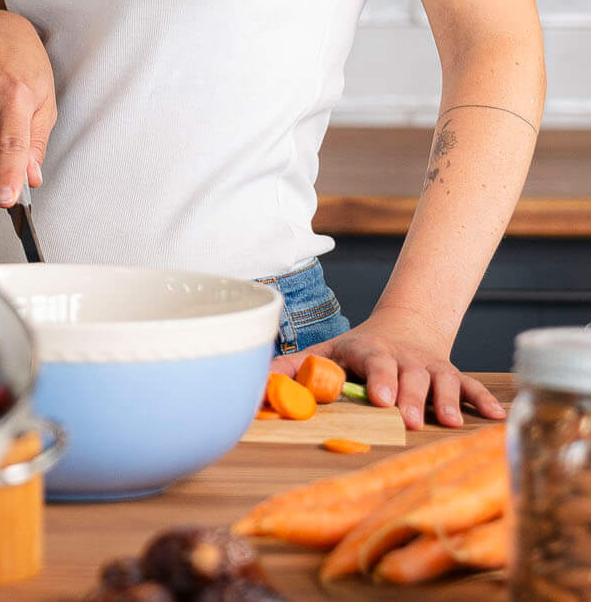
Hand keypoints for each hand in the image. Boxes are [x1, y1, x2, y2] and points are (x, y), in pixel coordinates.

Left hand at [270, 309, 505, 430]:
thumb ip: (294, 367)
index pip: (374, 362)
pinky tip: (495, 417)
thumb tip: (255, 381)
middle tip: (409, 420)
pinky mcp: (453, 376)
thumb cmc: (357, 350)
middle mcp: (404, 359)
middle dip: (409, 398)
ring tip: (448, 423)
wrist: (403, 327)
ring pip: (442, 382)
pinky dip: (483, 400)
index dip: (378, 379)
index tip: (379, 398)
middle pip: (409, 377)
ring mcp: (431, 367)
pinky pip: (471, 387)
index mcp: (369, 352)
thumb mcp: (326, 352)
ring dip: (447, 402)